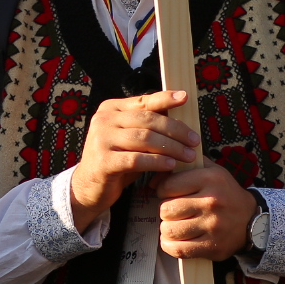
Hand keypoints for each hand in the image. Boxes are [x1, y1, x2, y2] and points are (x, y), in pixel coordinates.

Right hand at [67, 91, 198, 230]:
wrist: (89, 186)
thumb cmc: (117, 160)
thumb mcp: (130, 138)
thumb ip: (147, 125)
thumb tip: (180, 115)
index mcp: (110, 108)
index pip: (143, 100)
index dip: (165, 98)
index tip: (185, 97)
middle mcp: (103, 120)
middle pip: (147, 120)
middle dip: (175, 130)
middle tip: (194, 141)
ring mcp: (101, 140)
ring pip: (144, 138)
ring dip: (171, 147)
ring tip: (188, 155)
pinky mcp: (103, 161)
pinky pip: (137, 159)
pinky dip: (157, 162)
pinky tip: (171, 165)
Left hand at [153, 165, 255, 260]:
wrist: (252, 220)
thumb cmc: (224, 193)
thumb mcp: (210, 171)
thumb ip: (183, 168)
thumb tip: (153, 179)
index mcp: (210, 179)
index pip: (168, 186)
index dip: (162, 190)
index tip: (168, 194)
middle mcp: (212, 202)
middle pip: (166, 209)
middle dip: (165, 211)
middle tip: (173, 212)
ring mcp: (213, 226)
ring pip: (169, 230)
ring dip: (167, 229)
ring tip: (175, 225)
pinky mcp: (212, 246)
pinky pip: (179, 249)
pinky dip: (170, 246)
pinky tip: (175, 240)